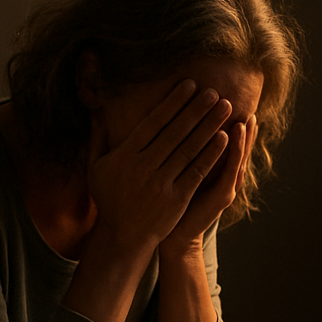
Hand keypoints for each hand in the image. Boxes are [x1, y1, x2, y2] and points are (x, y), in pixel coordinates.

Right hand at [86, 80, 233, 254]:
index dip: (173, 102)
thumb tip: (95, 108)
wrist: (123, 236)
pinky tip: (224, 138)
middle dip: (196, 110)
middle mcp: (144, 168)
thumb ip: (98, 137)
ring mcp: (161, 184)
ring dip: (209, 126)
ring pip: (189, 149)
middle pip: (175, 132)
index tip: (190, 85)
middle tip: (215, 91)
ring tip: (225, 108)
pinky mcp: (176, 200)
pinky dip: (211, 155)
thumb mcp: (96, 167)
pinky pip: (196, 172)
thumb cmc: (110, 198)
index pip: (153, 122)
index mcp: (125, 156)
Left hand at [160, 113, 257, 256]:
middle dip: (242, 126)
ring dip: (242, 136)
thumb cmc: (169, 203)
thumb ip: (181, 153)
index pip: (224, 141)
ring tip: (245, 117)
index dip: (227, 122)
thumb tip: (168, 126)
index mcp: (213, 169)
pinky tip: (232, 135)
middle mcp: (223, 177)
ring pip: (237, 156)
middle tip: (244, 103)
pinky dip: (233, 152)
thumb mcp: (177, 172)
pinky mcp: (221, 196)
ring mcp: (225, 187)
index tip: (227, 102)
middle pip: (236, 146)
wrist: (174, 236)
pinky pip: (229, 170)